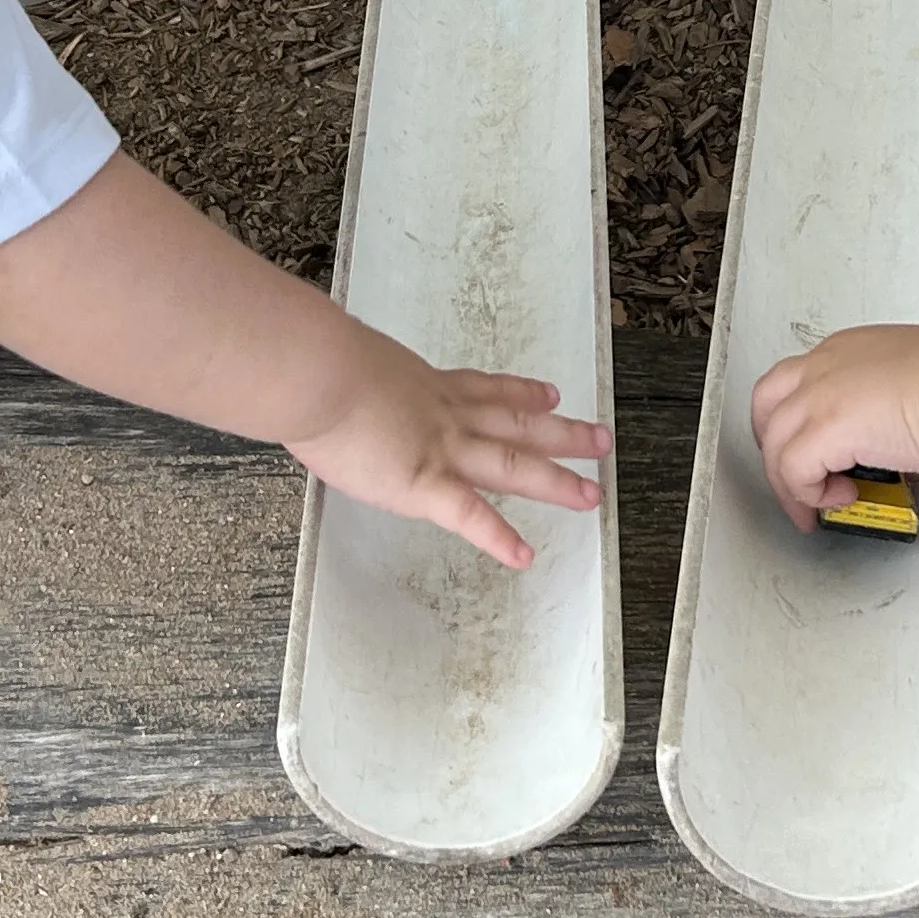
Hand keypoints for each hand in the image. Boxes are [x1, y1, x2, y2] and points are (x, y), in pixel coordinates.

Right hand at [286, 324, 608, 570]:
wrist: (318, 374)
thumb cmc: (317, 364)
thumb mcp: (347, 361)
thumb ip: (356, 379)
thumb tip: (337, 383)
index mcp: (427, 385)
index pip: (486, 389)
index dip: (522, 392)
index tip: (551, 394)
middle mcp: (446, 415)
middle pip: (519, 424)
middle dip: (563, 434)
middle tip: (601, 440)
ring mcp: (442, 450)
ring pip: (514, 465)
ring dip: (556, 480)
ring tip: (592, 494)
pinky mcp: (425, 484)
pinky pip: (471, 516)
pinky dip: (499, 537)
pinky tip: (523, 556)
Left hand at [750, 324, 918, 529]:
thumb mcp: (915, 380)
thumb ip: (891, 405)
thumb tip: (897, 440)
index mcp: (846, 351)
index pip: (798, 381)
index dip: (797, 418)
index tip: (813, 446)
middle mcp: (823, 367)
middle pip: (767, 406)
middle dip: (774, 445)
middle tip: (794, 478)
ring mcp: (817, 397)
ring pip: (774, 444)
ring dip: (791, 482)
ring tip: (816, 505)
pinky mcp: (823, 430)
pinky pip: (793, 471)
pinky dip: (809, 494)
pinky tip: (840, 499)